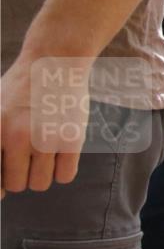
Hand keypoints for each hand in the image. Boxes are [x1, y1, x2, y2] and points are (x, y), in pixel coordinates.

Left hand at [1, 56, 89, 197]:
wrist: (53, 63)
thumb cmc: (19, 90)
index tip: (4, 177)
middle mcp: (16, 137)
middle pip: (15, 185)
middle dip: (19, 176)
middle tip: (24, 159)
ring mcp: (45, 139)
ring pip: (40, 184)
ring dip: (40, 175)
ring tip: (42, 155)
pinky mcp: (71, 140)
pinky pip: (65, 176)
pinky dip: (61, 171)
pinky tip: (59, 155)